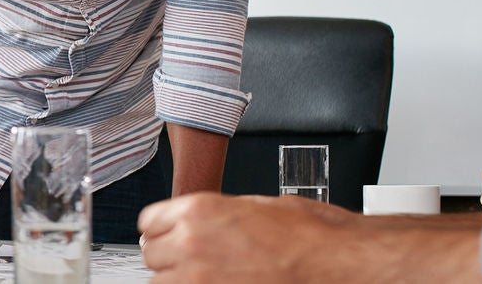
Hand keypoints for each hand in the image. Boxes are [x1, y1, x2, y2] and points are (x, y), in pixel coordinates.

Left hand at [138, 193, 341, 282]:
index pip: (148, 221)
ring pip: (160, 283)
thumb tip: (202, 222)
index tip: (169, 234)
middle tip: (191, 257)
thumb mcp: (255, 205)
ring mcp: (198, 279)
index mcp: (199, 211)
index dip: (163, 228)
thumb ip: (216, 214)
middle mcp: (191, 244)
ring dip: (178, 279)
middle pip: (151, 254)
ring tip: (206, 275)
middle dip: (169, 255)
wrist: (333, 263)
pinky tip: (218, 283)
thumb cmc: (308, 235)